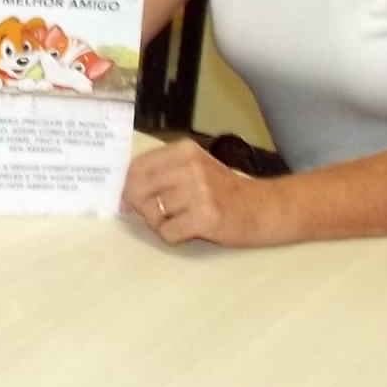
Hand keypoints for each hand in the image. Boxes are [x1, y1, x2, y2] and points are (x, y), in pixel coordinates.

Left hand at [122, 138, 287, 246]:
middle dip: (140, 206)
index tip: (126, 199)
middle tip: (157, 214)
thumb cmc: (223, 190)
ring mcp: (199, 191)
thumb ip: (161, 172)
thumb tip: (122, 191)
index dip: (126, 186)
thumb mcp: (194, 168)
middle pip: (138, 189)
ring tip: (182, 220)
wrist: (264, 208)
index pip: (137, 166)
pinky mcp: (206, 217)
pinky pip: (168, 232)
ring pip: (152, 213)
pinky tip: (191, 230)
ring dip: (160, 223)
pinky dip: (174, 237)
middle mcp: (190, 166)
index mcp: (184, 150)